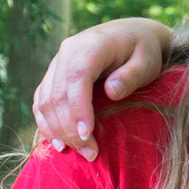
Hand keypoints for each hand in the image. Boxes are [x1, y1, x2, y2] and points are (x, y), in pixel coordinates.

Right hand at [31, 18, 171, 160]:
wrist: (132, 34)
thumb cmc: (144, 50)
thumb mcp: (147, 62)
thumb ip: (131, 76)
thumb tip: (111, 93)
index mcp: (91, 45)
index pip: (77, 78)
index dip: (78, 108)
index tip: (87, 134)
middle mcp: (68, 51)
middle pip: (58, 92)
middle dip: (69, 126)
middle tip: (90, 153)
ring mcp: (57, 63)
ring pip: (45, 98)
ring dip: (56, 128)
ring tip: (76, 152)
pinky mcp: (54, 75)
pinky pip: (41, 99)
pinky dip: (46, 122)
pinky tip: (58, 142)